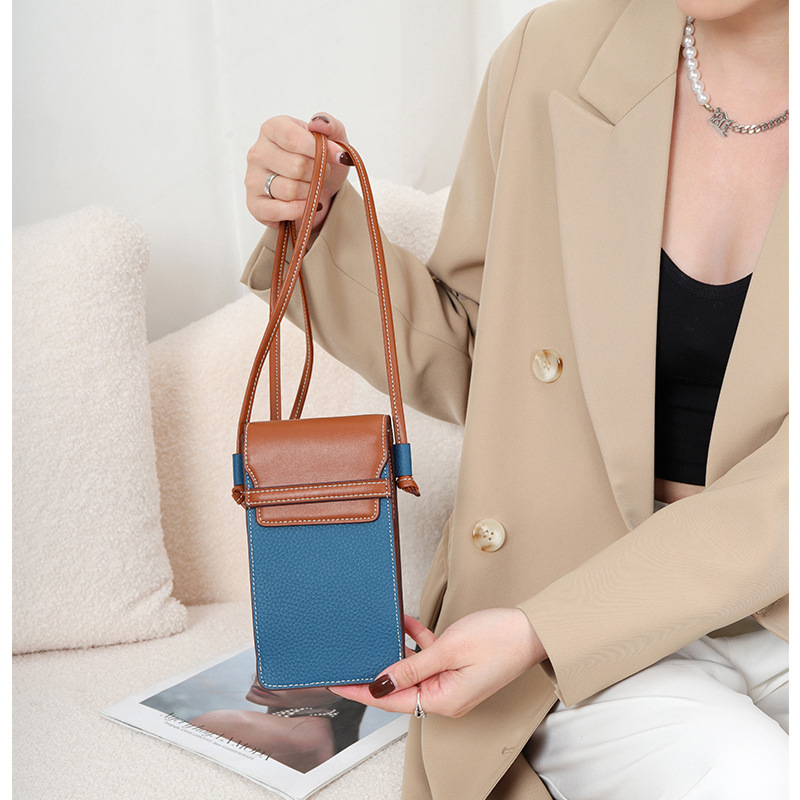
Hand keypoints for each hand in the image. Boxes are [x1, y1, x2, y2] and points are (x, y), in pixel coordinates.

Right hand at [245, 113, 351, 229]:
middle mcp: (258, 152)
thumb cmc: (321, 163)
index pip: (294, 139)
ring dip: (310, 193)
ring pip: (290, 190)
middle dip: (318, 174)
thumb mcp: (334, 140)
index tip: (335, 156)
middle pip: (296, 167)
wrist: (319, 191)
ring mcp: (253, 179)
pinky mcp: (255, 205)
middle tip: (321, 174)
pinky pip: (279, 210)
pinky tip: (304, 205)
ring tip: (310, 188)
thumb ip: (331, 125)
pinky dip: (299, 210)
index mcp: (273, 129)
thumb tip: (319, 124)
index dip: (319, 150)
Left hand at [329, 610, 545, 717]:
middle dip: (377, 670)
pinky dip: (416, 640)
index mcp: (443, 700)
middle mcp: (446, 697)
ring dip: (398, 650)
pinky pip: (429, 656)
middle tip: (350, 658)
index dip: (362, 690)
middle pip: (401, 686)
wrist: (533, 629)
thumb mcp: (448, 649)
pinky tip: (406, 622)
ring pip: (414, 669)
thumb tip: (381, 682)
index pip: (391, 699)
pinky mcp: (458, 667)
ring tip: (376, 635)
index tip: (339, 683)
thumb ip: (412, 665)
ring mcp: (452, 682)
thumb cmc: (499, 639)